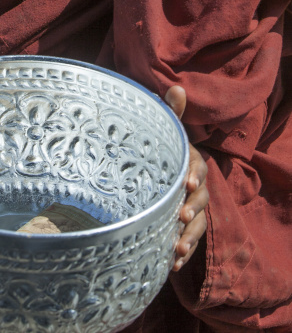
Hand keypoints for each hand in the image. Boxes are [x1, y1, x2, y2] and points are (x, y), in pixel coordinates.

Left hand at [164, 85, 207, 271]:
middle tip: (182, 217)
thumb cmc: (159, 150)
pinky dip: (181, 253)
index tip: (187, 183)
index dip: (195, 175)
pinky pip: (186, 242)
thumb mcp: (163, 131)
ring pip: (196, 225)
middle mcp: (194, 187)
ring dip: (188, 238)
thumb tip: (176, 87)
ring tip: (177, 250)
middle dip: (193, 209)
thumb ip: (171, 112)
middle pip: (200, 200)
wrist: (151, 173)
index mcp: (189, 163)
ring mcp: (189, 208)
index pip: (198, 168)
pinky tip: (170, 264)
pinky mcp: (180, 227)